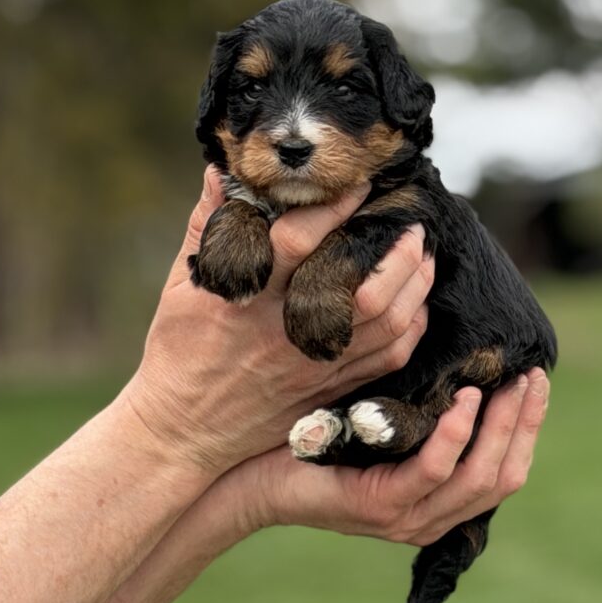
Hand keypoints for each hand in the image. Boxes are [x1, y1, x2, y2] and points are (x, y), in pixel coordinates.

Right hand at [122, 166, 433, 475]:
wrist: (183, 431)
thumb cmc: (178, 350)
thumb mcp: (182, 285)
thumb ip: (205, 226)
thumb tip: (219, 171)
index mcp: (246, 300)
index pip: (296, 242)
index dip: (332, 208)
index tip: (359, 185)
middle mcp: (285, 333)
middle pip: (361, 288)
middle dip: (396, 251)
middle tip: (413, 223)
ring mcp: (313, 366)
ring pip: (385, 324)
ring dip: (414, 285)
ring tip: (422, 255)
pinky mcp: (328, 390)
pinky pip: (386, 360)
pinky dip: (410, 329)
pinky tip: (416, 305)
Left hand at [236, 369, 549, 544]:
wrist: (253, 472)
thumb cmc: (317, 440)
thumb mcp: (382, 422)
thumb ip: (423, 407)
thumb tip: (462, 356)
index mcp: (436, 502)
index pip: (505, 472)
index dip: (527, 427)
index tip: (536, 379)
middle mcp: (429, 518)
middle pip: (503, 476)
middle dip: (524, 424)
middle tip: (531, 375)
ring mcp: (405, 518)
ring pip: (477, 476)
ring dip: (499, 427)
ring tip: (507, 382)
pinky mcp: (378, 507)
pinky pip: (433, 470)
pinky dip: (455, 433)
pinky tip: (464, 398)